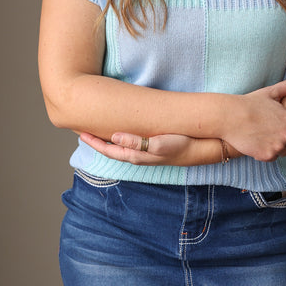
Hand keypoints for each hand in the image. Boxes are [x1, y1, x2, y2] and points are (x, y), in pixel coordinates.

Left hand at [78, 132, 221, 165]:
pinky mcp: (154, 147)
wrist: (204, 149)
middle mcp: (139, 156)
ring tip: (97, 129)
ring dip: (108, 140)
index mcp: (137, 156)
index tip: (80, 133)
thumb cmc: (183, 145)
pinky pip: (131, 143)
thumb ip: (137, 143)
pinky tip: (122, 131)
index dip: (94, 142)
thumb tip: (114, 137)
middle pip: (111, 149)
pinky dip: (121, 138)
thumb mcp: (159, 145)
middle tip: (82, 129)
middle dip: (96, 141)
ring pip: (121, 147)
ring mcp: (147, 153)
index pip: (109, 150)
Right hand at [224, 76, 285, 161]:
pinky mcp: (266, 155)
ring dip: (278, 146)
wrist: (229, 117)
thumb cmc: (249, 103)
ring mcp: (277, 147)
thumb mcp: (270, 92)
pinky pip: (272, 157)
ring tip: (265, 135)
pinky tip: (258, 141)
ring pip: (284, 152)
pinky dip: (267, 152)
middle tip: (277, 132)